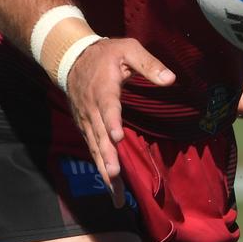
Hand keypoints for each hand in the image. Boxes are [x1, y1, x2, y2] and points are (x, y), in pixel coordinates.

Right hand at [66, 37, 174, 207]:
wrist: (71, 58)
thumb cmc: (106, 54)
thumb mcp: (128, 48)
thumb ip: (149, 63)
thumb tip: (171, 79)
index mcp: (104, 88)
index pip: (108, 107)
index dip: (111, 122)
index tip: (117, 137)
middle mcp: (92, 108)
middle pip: (99, 134)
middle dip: (107, 156)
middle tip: (115, 174)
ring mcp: (87, 120)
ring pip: (95, 147)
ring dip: (104, 169)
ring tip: (115, 193)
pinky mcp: (86, 127)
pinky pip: (92, 149)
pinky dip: (100, 167)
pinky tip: (110, 186)